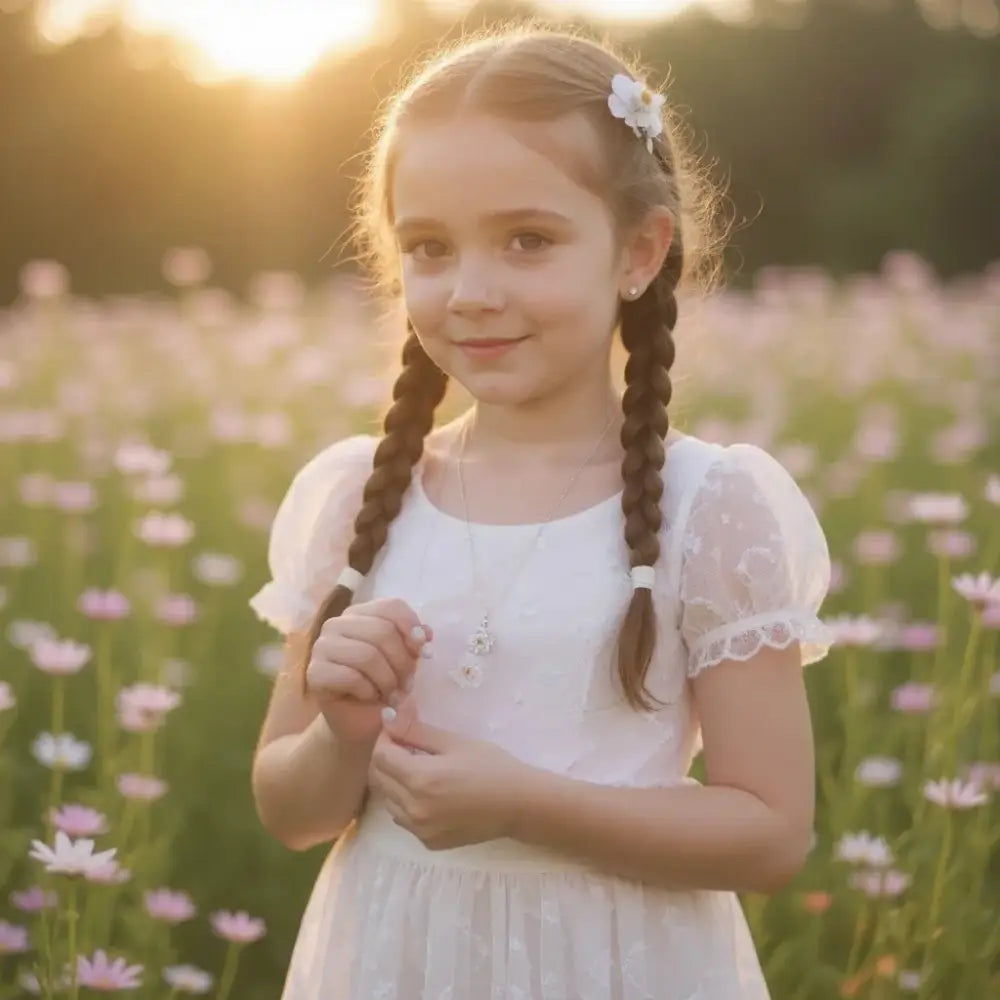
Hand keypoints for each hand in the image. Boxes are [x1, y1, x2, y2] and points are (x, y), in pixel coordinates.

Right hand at [305, 597, 431, 746]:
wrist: (359, 723)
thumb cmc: (383, 686)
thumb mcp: (405, 660)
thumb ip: (414, 642)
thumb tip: (425, 633)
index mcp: (360, 614)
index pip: (390, 607)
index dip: (411, 627)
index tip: (425, 651)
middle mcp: (337, 624)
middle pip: (382, 631)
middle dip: (402, 662)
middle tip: (408, 684)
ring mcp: (322, 647)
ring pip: (367, 655)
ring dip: (387, 680)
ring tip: (393, 695)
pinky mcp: (315, 673)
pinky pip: (351, 677)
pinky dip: (369, 691)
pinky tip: (371, 698)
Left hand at [369, 710, 528, 850]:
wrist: (518, 804)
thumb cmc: (491, 766)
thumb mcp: (454, 742)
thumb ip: (417, 731)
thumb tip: (389, 717)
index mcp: (420, 779)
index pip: (380, 756)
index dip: (385, 739)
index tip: (398, 730)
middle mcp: (413, 808)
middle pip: (379, 779)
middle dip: (386, 758)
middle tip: (406, 746)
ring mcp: (419, 829)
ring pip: (388, 801)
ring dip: (394, 782)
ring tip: (418, 769)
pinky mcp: (428, 842)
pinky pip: (403, 819)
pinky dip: (406, 803)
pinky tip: (428, 792)